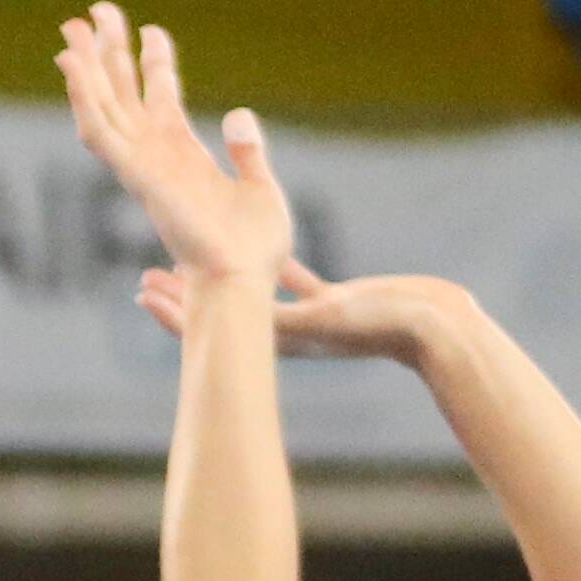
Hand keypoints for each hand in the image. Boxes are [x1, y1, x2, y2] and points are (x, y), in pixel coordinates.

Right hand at [56, 3, 292, 286]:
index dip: (156, 62)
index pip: (163, 97)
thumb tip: (239, 113)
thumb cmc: (255, 251)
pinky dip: (84, 98)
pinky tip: (73, 66)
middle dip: (111, 52)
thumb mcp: (261, 190)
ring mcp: (142, 165)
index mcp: (185, 156)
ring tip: (73, 23)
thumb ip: (248, 153)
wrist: (243, 282)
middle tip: (97, 11)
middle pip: (125, 92)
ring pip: (105, 104)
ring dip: (88, 65)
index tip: (152, 29)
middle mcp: (157, 156)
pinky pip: (100, 132)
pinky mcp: (135, 176)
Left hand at [131, 257, 466, 363]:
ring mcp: (313, 317)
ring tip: (196, 258)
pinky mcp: (336, 302)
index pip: (218, 321)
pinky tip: (259, 246)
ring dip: (227, 276)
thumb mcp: (327, 312)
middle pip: (225, 308)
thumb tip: (247, 301)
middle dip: (190, 293)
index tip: (144, 292)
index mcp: (283, 334)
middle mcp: (291, 329)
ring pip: (255, 290)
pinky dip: (275, 262)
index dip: (180, 310)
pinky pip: (294, 277)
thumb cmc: (383, 325)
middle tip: (150, 276)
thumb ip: (289, 306)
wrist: (435, 331)